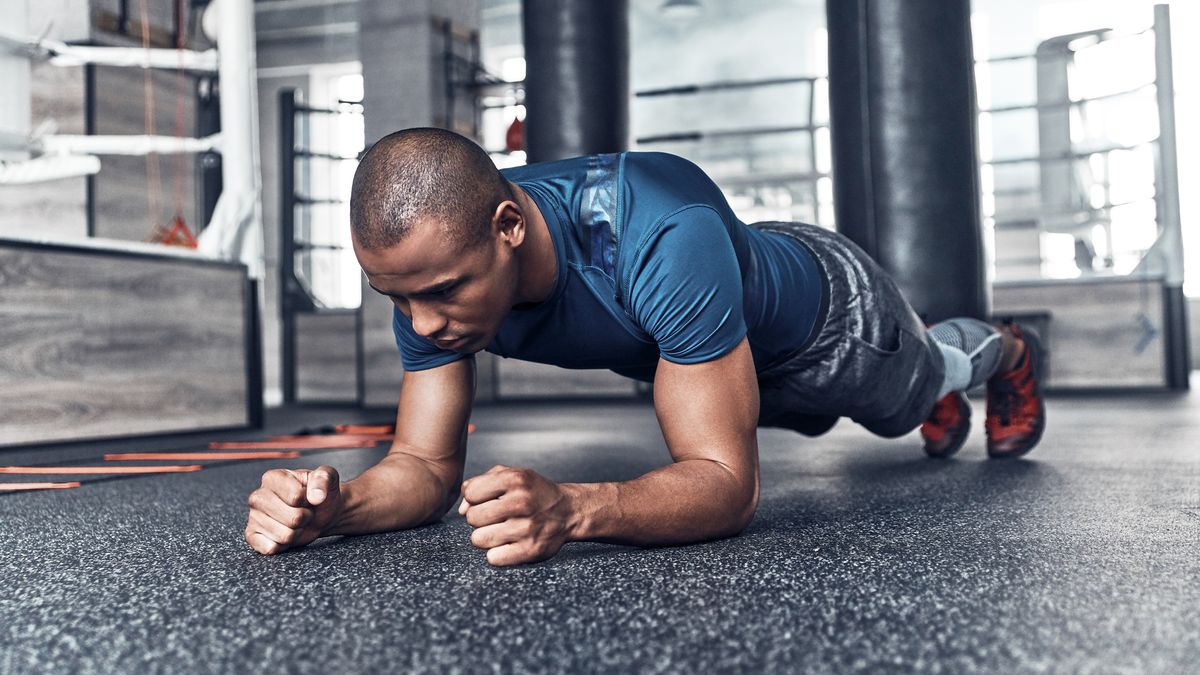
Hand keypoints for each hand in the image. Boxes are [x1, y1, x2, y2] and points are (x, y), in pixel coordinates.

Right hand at [244, 466, 342, 554]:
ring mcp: (253, 517)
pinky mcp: (252, 535)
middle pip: (293, 518)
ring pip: (285, 536)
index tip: (307, 496)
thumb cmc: (319, 492)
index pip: (296, 497)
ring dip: (297, 531)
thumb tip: (316, 496)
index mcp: (272, 477)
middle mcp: (258, 497)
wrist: (320, 510)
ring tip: (296, 521)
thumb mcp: (328, 476)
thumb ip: (324, 478)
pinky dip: (284, 545)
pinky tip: (285, 533)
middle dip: (305, 517)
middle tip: (303, 510)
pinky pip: (270, 548)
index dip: (308, 500)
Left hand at [459, 465, 575, 565]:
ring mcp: (527, 528)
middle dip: (478, 518)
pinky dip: (497, 553)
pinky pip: (493, 558)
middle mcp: (522, 502)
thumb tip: (461, 510)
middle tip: (494, 518)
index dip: (475, 498)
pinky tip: (508, 544)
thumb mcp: (512, 476)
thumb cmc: (533, 492)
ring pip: (479, 539)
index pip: (471, 493)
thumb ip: (481, 483)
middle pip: (472, 517)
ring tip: (500, 531)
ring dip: (486, 537)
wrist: (569, 511)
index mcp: (515, 480)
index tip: (487, 500)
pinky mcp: (530, 550)